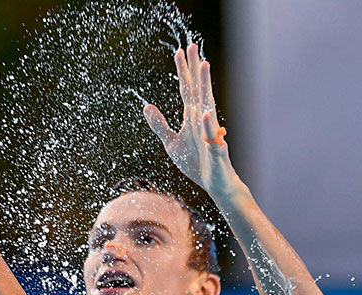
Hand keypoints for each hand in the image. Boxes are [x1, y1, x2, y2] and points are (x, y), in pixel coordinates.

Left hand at [143, 43, 242, 197]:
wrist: (215, 182)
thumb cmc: (195, 161)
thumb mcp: (171, 143)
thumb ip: (159, 125)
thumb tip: (146, 106)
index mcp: (191, 116)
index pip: (186, 89)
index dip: (182, 71)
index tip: (180, 51)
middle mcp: (202, 119)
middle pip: (197, 89)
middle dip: (194, 68)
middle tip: (192, 45)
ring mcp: (210, 131)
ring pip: (207, 104)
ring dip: (205, 85)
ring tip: (204, 65)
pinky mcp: (215, 148)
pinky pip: (211, 136)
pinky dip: (208, 125)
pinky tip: (203, 113)